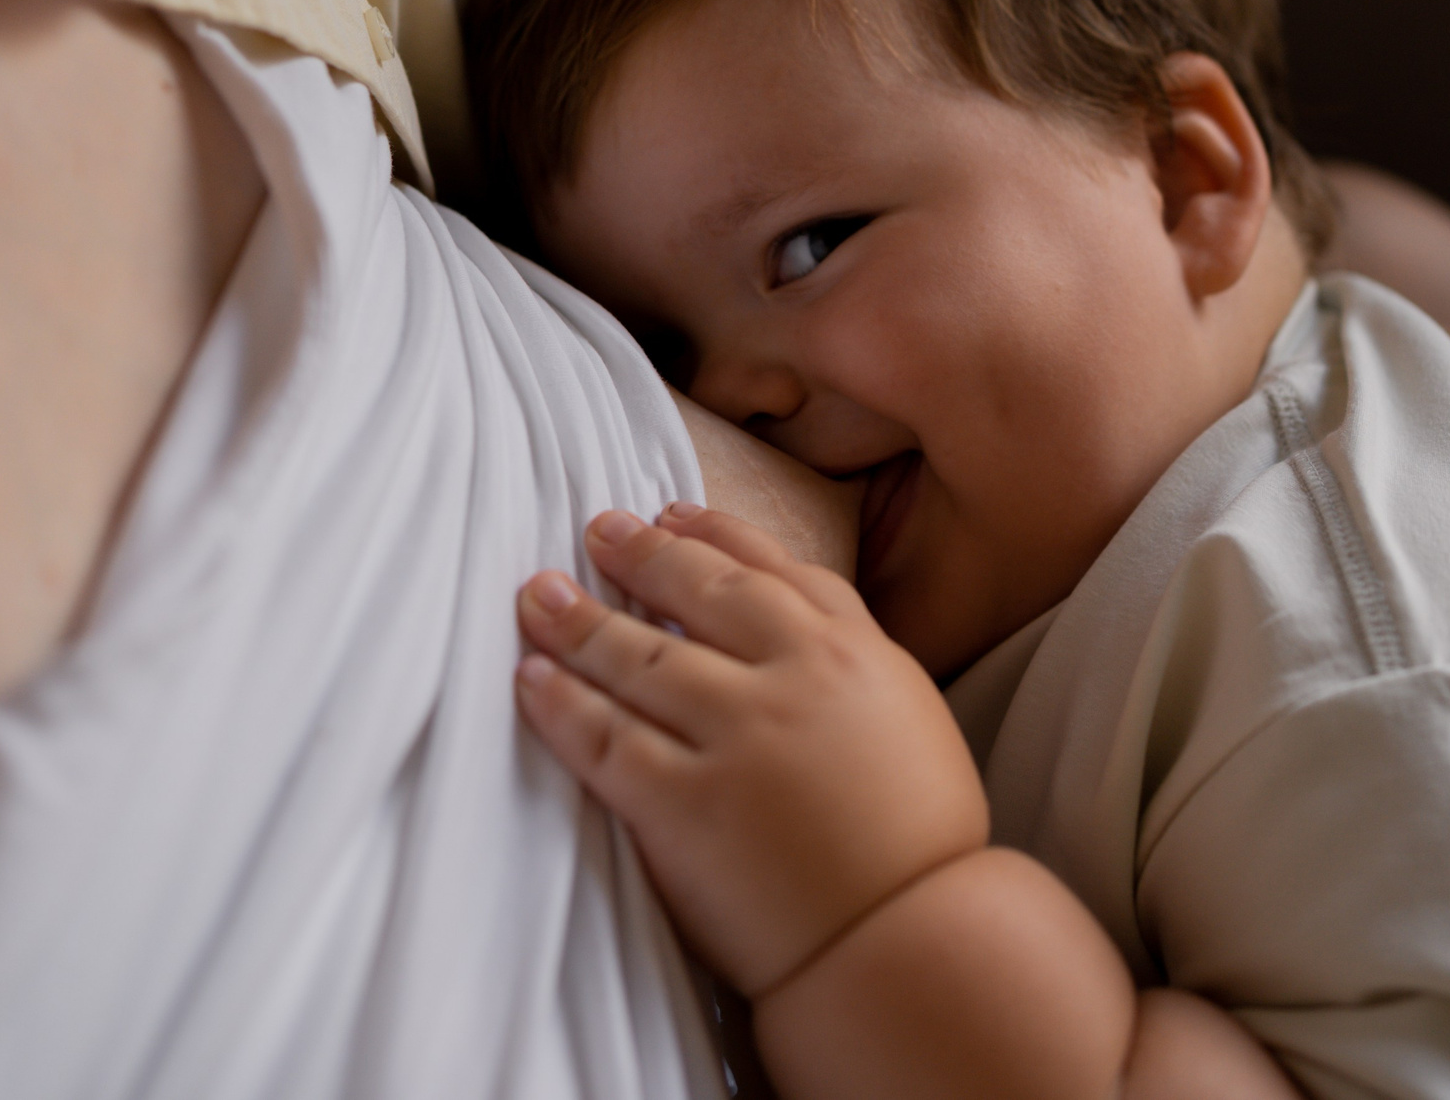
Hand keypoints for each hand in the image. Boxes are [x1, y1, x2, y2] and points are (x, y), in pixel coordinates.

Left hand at [515, 502, 988, 996]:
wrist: (913, 936)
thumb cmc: (918, 843)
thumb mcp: (908, 717)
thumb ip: (849, 665)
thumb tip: (797, 632)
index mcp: (853, 654)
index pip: (773, 571)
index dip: (715, 536)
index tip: (673, 513)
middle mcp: (792, 678)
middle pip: (699, 595)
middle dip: (643, 555)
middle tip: (599, 530)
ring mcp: (735, 737)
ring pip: (639, 659)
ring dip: (579, 620)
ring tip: (537, 595)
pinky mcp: (685, 804)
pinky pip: (606, 741)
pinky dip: (561, 705)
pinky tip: (530, 679)